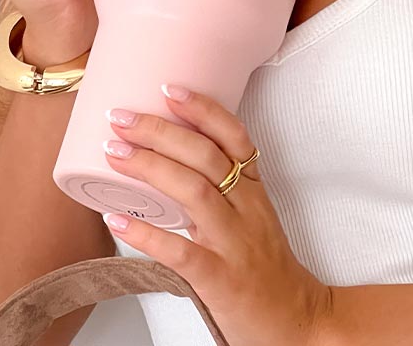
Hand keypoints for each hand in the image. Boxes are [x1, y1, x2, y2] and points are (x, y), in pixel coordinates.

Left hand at [102, 88, 333, 345]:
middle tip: (121, 117)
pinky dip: (146, 234)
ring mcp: (235, 245)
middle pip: (206, 157)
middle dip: (161, 132)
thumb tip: (163, 165)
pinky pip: (181, 252)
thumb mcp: (252, 220)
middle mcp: (247, 210)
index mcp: (255, 192)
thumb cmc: (268, 271)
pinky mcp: (221, 280)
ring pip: (194, 192)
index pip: (234, 137)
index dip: (203, 110)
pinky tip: (118, 219)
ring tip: (114, 152)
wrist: (298, 324)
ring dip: (150, 167)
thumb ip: (218, 194)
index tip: (169, 89)